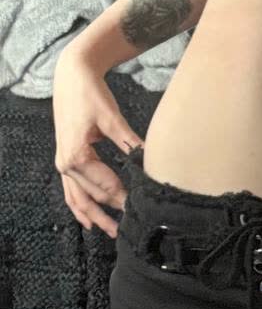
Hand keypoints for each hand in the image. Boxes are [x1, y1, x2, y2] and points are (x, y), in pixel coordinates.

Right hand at [53, 48, 143, 237]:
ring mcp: (62, 164)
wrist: (71, 76)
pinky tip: (89, 220)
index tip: (142, 212)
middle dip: (112, 213)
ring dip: (94, 217)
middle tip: (132, 229)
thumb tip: (150, 160)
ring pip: (78, 200)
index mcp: (77, 156)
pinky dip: (80, 206)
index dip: (125, 200)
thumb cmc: (91, 94)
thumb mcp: (112, 118)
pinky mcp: (65, 159)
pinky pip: (71, 191)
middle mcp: (66, 164)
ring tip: (112, 232)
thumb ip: (129, 142)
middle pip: (93, 197)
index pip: (107, 187)